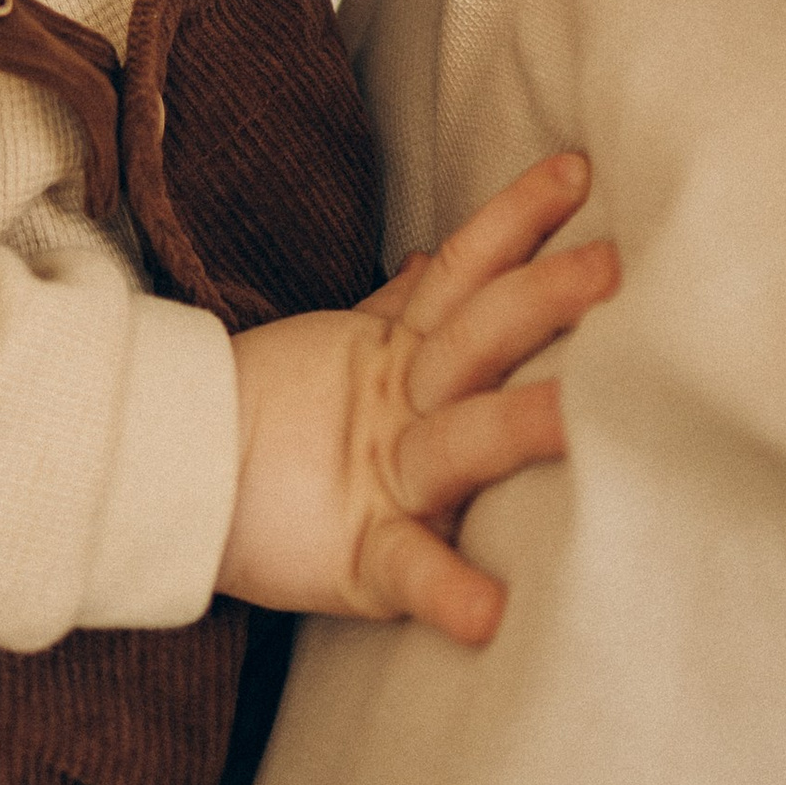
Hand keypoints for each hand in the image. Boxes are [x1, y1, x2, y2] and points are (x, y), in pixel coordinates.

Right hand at [218, 151, 614, 633]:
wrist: (176, 483)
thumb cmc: (276, 422)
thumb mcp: (348, 353)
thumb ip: (400, 305)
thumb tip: (441, 255)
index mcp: (396, 353)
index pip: (463, 273)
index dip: (513, 219)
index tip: (576, 170)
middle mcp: (400, 406)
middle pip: (476, 339)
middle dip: (540, 299)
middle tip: (610, 267)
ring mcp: (383, 476)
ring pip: (459, 442)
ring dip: (515, 427)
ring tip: (576, 419)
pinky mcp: (360, 556)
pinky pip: (409, 572)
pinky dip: (448, 593)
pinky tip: (489, 614)